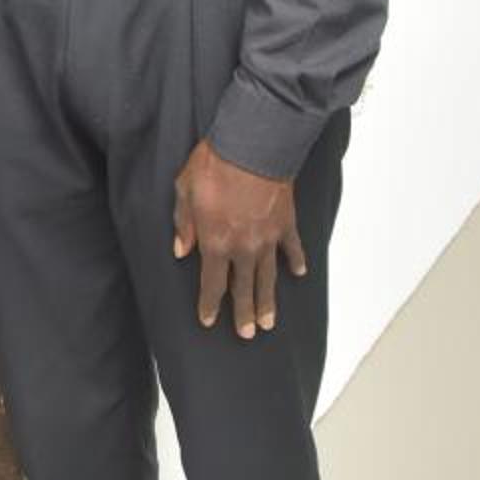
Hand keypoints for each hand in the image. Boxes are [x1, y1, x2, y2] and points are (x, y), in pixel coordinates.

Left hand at [172, 139, 307, 339]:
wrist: (253, 145)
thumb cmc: (215, 165)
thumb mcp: (185, 190)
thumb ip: (183, 223)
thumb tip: (181, 250)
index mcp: (215, 242)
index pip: (212, 284)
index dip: (210, 304)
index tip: (209, 320)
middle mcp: (243, 248)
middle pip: (244, 289)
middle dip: (243, 313)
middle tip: (247, 334)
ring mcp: (268, 238)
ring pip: (268, 277)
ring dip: (268, 301)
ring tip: (269, 322)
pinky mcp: (286, 224)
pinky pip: (292, 248)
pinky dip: (296, 261)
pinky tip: (298, 273)